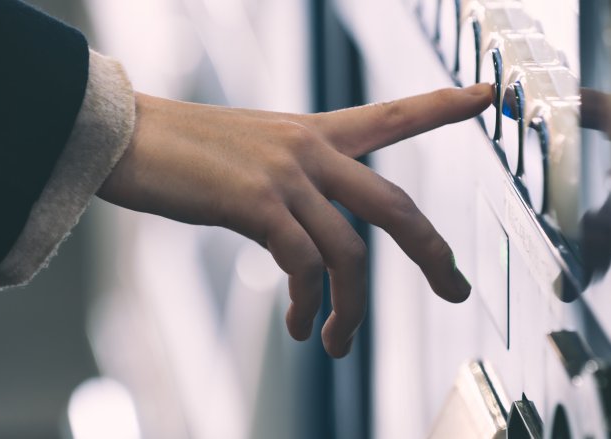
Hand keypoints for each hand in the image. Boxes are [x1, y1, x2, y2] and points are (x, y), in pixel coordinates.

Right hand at [98, 83, 492, 356]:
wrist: (123, 136)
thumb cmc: (182, 151)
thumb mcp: (252, 156)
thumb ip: (293, 189)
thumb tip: (310, 254)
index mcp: (313, 133)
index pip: (392, 116)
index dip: (443, 107)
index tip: (487, 97)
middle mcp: (309, 149)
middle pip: (394, 204)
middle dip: (432, 252)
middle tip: (455, 289)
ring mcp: (285, 175)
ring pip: (349, 253)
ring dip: (350, 309)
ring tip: (336, 343)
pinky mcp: (256, 203)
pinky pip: (304, 265)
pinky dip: (306, 303)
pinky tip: (297, 322)